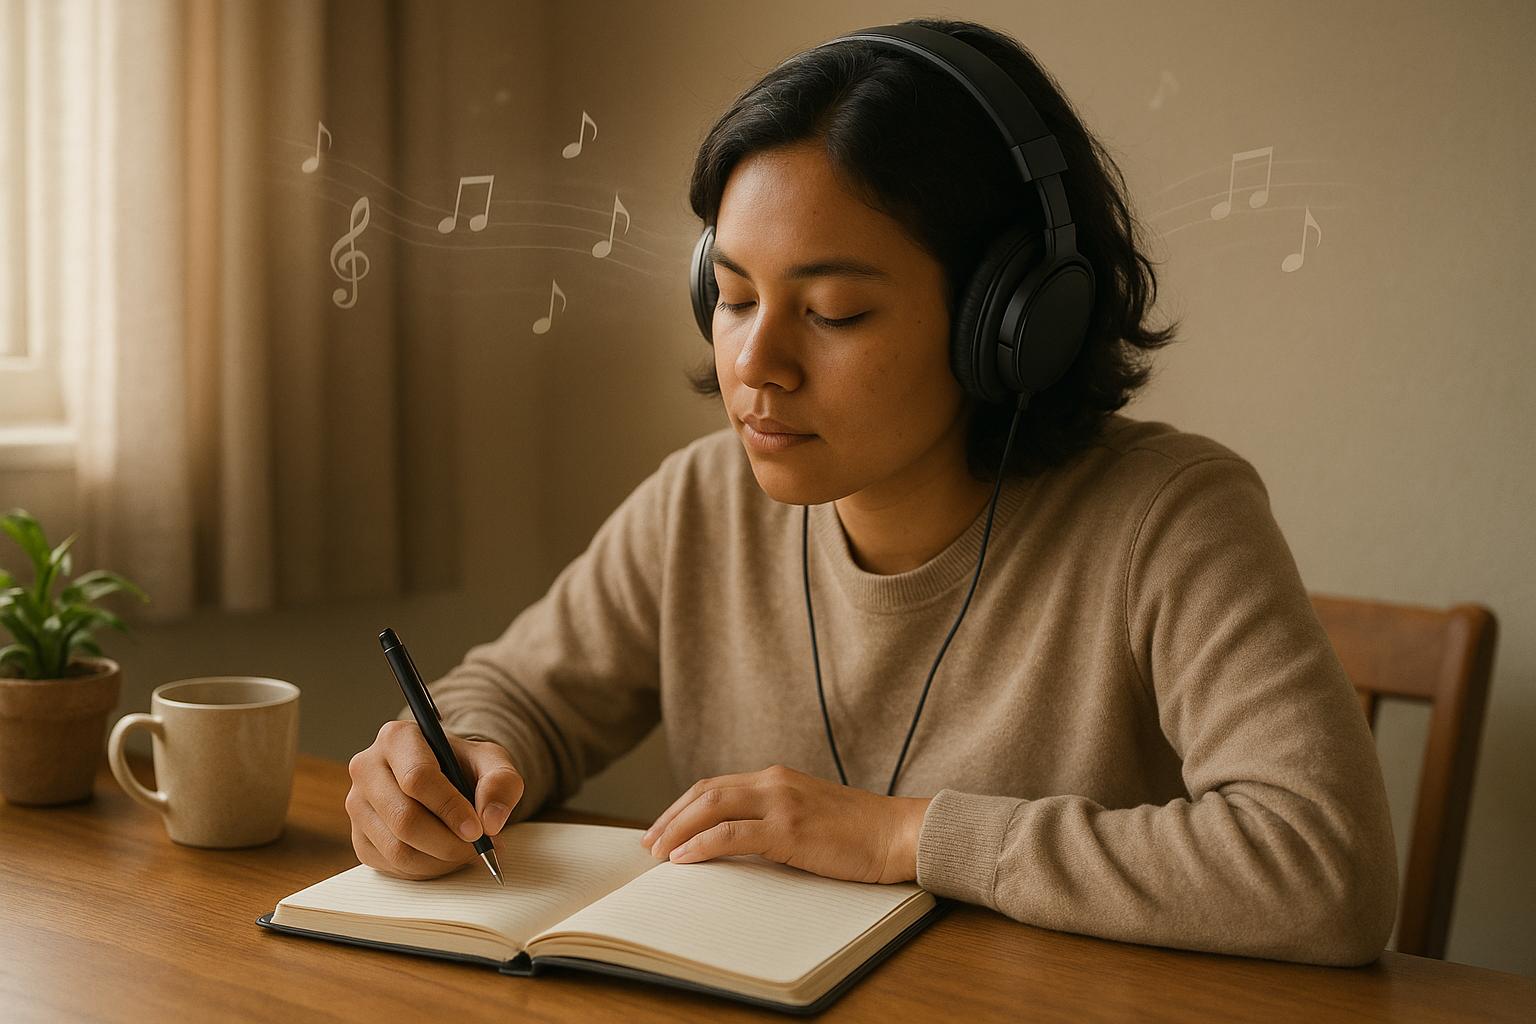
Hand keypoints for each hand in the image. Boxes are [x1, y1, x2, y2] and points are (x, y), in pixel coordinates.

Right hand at [346, 721, 524, 879]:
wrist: (445, 777)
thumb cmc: (464, 766)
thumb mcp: (492, 762)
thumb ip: (501, 782)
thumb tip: (491, 821)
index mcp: (396, 738)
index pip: (417, 778)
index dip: (450, 808)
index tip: (477, 829)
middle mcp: (367, 768)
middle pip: (404, 819)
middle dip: (448, 842)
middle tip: (479, 848)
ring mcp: (357, 805)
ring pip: (397, 849)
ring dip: (440, 860)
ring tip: (468, 852)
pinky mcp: (359, 837)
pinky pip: (392, 866)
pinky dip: (426, 870)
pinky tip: (446, 856)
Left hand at [639, 764, 931, 884]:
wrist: (898, 833)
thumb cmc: (859, 834)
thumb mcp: (808, 817)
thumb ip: (774, 820)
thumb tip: (735, 845)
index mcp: (776, 778)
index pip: (714, 786)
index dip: (682, 808)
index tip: (662, 830)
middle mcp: (774, 782)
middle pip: (705, 793)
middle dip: (670, 819)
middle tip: (648, 845)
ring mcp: (781, 802)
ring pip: (711, 807)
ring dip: (677, 831)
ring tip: (658, 854)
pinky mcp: (789, 828)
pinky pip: (732, 834)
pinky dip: (702, 844)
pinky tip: (684, 859)